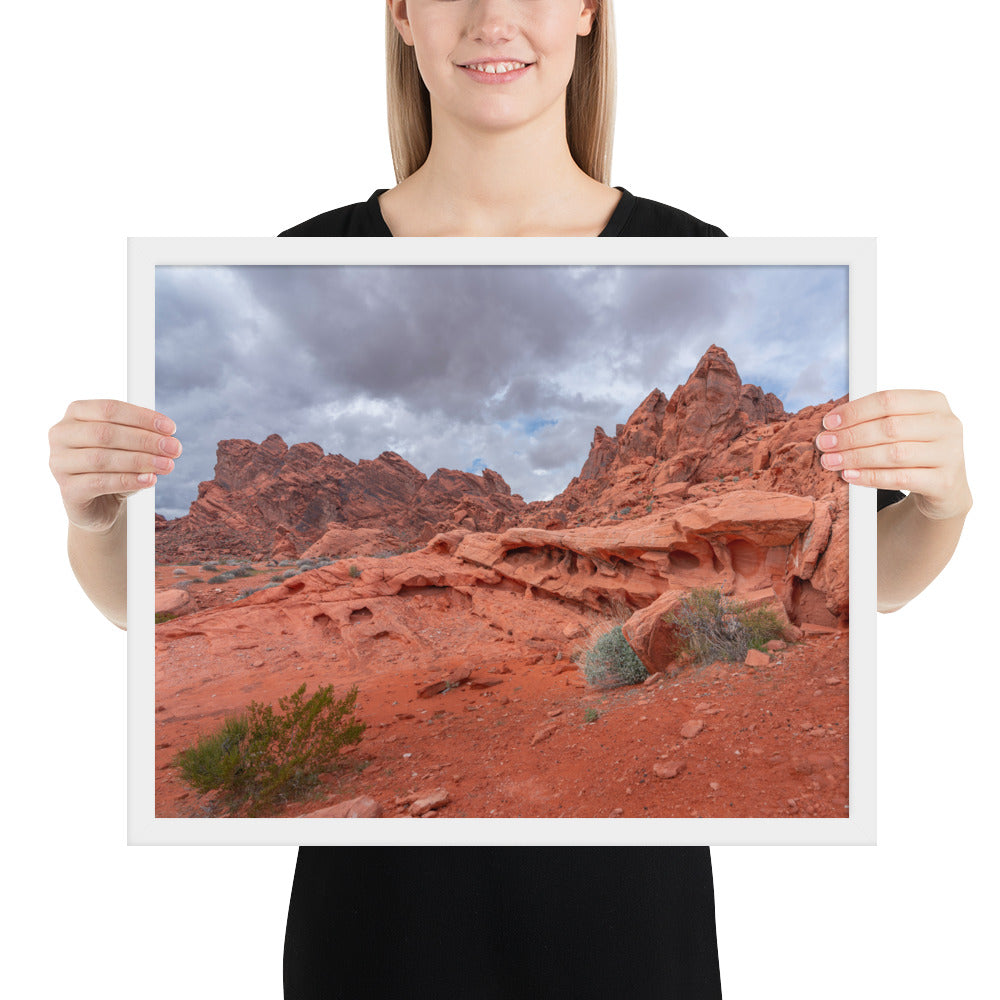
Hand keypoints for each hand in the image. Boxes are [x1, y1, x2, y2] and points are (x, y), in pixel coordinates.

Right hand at [49, 400, 180, 532]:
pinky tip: (150, 480)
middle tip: (174, 449)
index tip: (171, 429)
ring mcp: (59, 463)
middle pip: (106, 433)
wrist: (100, 503)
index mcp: (76, 414)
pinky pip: (100, 483)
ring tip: (167, 465)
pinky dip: (129, 480)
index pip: (109, 409)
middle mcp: (61, 435)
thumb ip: (143, 438)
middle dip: (145, 440)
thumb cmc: (115, 467)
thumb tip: (168, 441)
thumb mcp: (129, 447)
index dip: (142, 417)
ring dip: (141, 461)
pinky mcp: (67, 490)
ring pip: (102, 458)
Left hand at [815, 389, 971, 520]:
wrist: (945, 487)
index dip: (855, 411)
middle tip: (824, 444)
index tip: (829, 422)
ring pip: (894, 453)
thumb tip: (831, 425)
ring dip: (856, 457)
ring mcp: (950, 454)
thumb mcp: (903, 428)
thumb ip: (875, 420)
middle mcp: (947, 425)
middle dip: (850, 436)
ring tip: (831, 461)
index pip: (889, 400)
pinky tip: (850, 476)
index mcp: (934, 402)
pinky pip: (900, 478)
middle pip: (889, 427)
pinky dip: (870, 477)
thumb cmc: (915, 450)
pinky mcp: (944, 482)